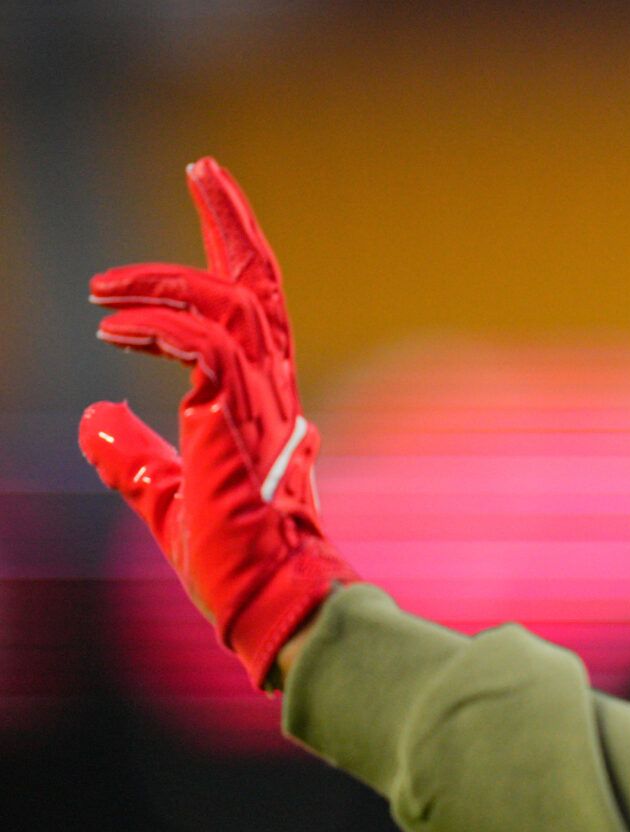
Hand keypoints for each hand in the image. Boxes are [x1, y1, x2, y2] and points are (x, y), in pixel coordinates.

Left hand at [81, 157, 355, 688]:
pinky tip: (115, 329)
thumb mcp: (164, 499)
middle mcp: (272, 392)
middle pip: (259, 283)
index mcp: (261, 403)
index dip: (233, 249)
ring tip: (103, 289)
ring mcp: (262, 404)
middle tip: (204, 169)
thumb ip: (133, 455)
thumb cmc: (235, 562)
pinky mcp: (240, 421)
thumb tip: (95, 419)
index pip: (254, 309)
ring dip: (163, 279)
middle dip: (231, 221)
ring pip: (229, 304)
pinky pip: (206, 346)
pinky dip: (160, 326)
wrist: (271, 601)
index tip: (208, 198)